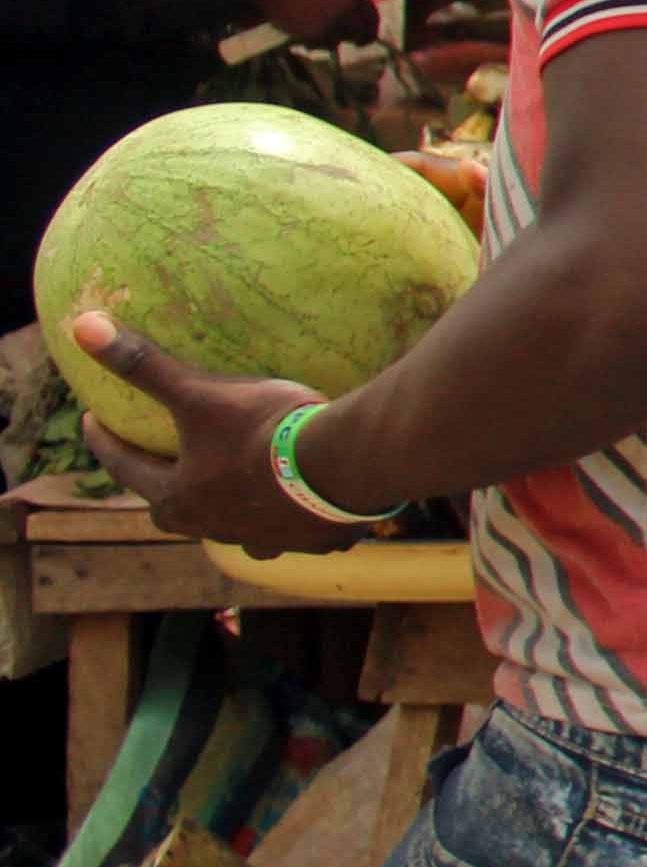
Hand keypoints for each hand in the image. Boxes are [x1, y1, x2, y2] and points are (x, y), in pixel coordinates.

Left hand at [64, 316, 351, 551]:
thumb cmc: (262, 431)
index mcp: (178, 499)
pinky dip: (299, 522)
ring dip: (234, 517)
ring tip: (242, 497)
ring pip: (239, 534)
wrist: (344, 464)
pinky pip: (300, 533)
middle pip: (176, 512)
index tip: (91, 421)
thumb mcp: (199, 394)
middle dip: (168, 490)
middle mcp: (215, 528)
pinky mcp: (314, 540)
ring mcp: (266, 539)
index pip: (126, 469)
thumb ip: (143, 365)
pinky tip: (310, 509)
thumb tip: (82, 326)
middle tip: (168, 465)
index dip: (106, 442)